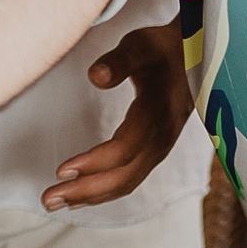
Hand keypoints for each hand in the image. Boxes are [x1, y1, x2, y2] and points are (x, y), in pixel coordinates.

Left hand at [45, 18, 192, 209]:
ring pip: (127, 182)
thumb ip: (119, 61)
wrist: (199, 56)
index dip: (93, 163)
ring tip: (55, 202)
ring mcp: (161, 148)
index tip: (61, 170)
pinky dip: (105, 191)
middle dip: (85, 191)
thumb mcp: (141, 45)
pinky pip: (131, 178)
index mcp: (157, 113)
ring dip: (91, 196)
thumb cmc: (163, 48)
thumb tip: (95, 76)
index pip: (124, 148)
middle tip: (47, 199)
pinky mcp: (156, 150)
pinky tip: (81, 197)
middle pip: (124, 175)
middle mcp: (162, 138)